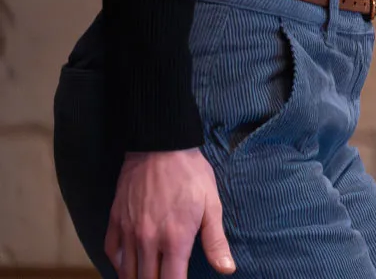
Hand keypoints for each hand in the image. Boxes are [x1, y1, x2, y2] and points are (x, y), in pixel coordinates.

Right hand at [105, 149, 234, 278]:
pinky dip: (119, 265)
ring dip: (137, 278)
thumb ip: (215, 241)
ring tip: (149, 275)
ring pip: (126, 273)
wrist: (160, 147)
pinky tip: (129, 265)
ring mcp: (128, 232)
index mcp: (176, 239)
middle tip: (165, 277)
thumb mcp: (212, 205)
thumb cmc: (191, 175)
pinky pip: (111, 254)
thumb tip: (227, 269)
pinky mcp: (115, 222)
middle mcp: (149, 241)